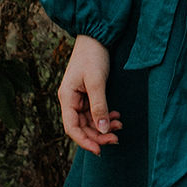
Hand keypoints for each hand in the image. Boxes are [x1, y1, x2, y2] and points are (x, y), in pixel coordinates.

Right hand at [57, 33, 122, 154]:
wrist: (97, 36)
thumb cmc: (93, 56)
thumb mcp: (97, 82)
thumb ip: (99, 106)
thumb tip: (102, 130)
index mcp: (66, 98)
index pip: (71, 128)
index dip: (84, 141)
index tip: (99, 150)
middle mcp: (70, 100)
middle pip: (81, 126)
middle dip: (98, 134)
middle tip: (116, 139)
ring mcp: (79, 97)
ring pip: (90, 120)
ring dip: (104, 125)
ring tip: (120, 126)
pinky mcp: (88, 93)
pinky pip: (95, 111)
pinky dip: (106, 115)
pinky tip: (117, 116)